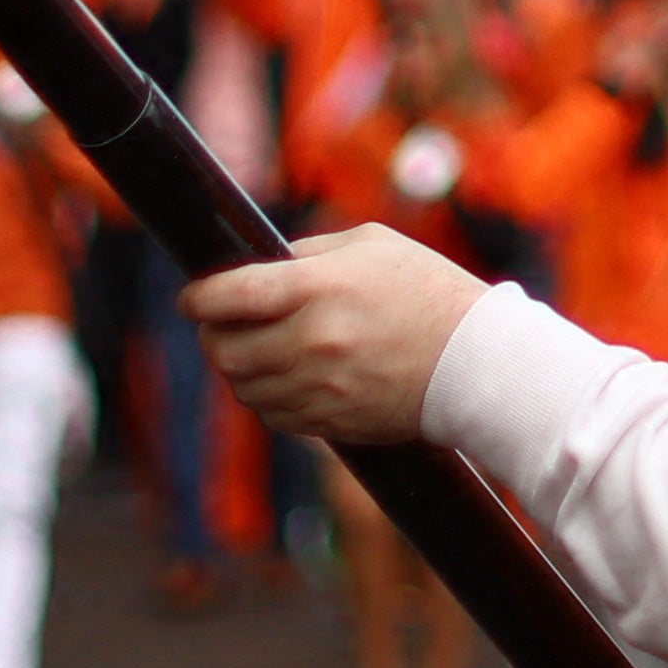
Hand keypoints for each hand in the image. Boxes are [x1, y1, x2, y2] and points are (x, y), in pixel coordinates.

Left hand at [187, 226, 487, 446]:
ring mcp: (320, 387)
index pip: (231, 295)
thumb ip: (310, 252)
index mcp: (318, 288)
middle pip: (227, 351)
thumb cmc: (428, 290)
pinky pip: (275, 415)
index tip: (191, 299)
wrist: (477, 361)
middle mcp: (312, 340)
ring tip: (254, 352)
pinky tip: (285, 378)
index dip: (199, 298)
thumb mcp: (371, 245)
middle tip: (219, 328)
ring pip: (246, 388)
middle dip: (214, 338)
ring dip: (239, 370)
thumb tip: (266, 265)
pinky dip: (268, 398)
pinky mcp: (331, 422)